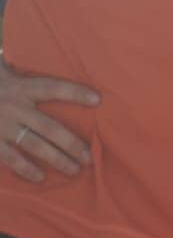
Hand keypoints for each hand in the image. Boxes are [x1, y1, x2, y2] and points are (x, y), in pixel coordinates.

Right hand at [0, 52, 97, 181]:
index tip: (98, 99)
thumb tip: (61, 61)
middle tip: (90, 157)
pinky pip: (10, 158)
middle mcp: (14, 107)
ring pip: (34, 145)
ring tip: (75, 169)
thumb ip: (29, 72)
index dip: (75, 93)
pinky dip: (25, 169)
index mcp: (22, 87)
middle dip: (72, 143)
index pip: (53, 88)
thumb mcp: (7, 71)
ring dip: (56, 159)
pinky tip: (40, 177)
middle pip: (49, 127)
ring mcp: (2, 126)